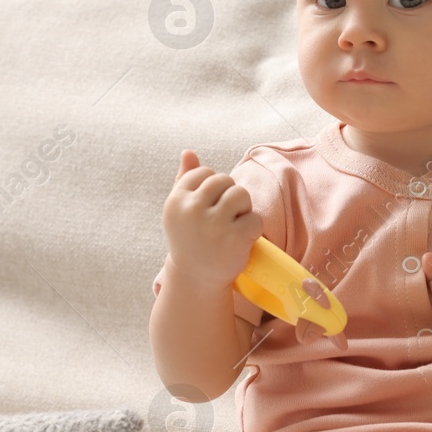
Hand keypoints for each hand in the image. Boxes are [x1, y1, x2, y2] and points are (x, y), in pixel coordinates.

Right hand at [161, 149, 262, 290]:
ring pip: (241, 194)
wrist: (196, 280)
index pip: (204, 173)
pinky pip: (255, 219)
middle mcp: (191, 210)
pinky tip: (241, 241)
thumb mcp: (181, 211)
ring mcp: (213, 224)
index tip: (209, 208)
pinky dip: (254, 229)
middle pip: (225, 181)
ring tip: (233, 226)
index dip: (213, 189)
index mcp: (176, 200)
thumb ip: (184, 179)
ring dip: (243, 209)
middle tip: (224, 218)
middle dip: (230, 196)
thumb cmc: (190, 240)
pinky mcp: (234, 238)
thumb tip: (188, 151)